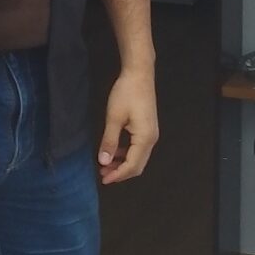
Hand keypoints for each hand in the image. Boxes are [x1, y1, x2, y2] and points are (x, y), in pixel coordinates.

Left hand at [98, 69, 158, 184]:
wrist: (139, 74)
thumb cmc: (126, 93)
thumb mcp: (114, 117)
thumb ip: (109, 141)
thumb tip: (104, 162)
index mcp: (145, 138)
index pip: (132, 165)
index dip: (118, 175)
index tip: (103, 179)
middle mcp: (151, 139)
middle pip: (138, 165)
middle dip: (120, 172)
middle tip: (103, 175)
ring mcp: (151, 134)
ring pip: (138, 158)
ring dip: (123, 164)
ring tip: (106, 165)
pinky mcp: (148, 129)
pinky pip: (138, 149)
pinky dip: (127, 154)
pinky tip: (115, 152)